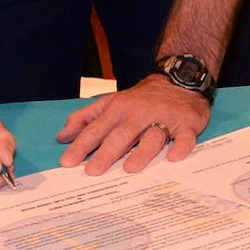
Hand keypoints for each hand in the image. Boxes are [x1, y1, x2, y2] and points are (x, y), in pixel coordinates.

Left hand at [56, 77, 212, 175]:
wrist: (179, 79)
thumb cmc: (142, 98)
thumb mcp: (111, 102)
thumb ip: (86, 118)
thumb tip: (62, 137)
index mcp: (119, 108)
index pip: (96, 129)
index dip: (81, 145)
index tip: (68, 162)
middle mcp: (140, 113)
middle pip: (122, 134)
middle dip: (107, 153)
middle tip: (93, 171)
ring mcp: (165, 118)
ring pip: (152, 136)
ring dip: (142, 152)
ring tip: (130, 168)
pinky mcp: (187, 123)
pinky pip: (185, 136)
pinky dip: (181, 146)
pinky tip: (174, 157)